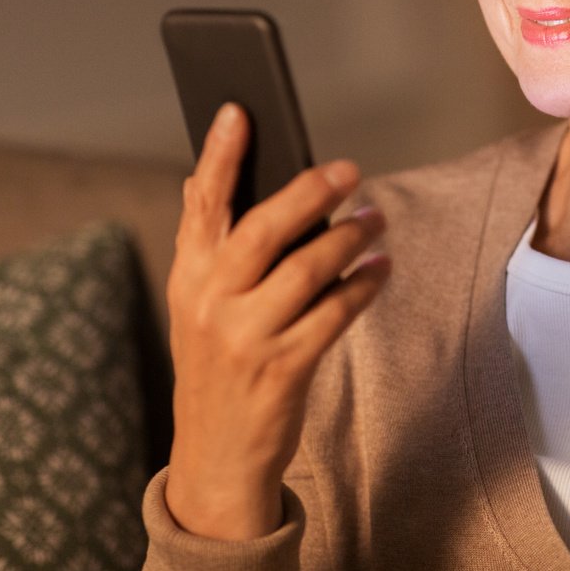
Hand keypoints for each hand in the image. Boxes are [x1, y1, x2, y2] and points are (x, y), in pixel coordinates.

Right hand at [163, 103, 390, 540]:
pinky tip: (381, 267)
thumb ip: (205, 247)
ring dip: (349, 238)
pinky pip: (334, 313)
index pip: (202, 205)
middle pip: (263, 229)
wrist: (216, 458)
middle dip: (310, 192)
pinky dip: (363, 284)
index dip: (219, 156)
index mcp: (187, 278)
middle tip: (350, 170)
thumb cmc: (216, 367)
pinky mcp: (283, 369)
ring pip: (306, 269)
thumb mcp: (194, 306)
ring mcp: (246, 338)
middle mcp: (211, 303)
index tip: (238, 111)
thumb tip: (199, 179)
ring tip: (376, 219)